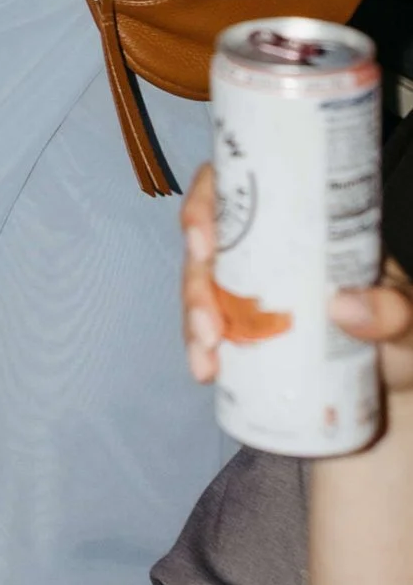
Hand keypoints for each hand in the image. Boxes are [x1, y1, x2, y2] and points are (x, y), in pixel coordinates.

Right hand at [179, 165, 412, 392]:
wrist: (395, 394)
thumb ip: (391, 311)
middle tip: (208, 327)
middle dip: (195, 282)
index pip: (246, 189)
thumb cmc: (405, 342)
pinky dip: (199, 349)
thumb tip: (340, 306)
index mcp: (309, 229)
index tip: (202, 240)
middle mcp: (273, 253)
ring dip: (192, 320)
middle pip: (212, 244)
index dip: (210, 201)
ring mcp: (254, 293)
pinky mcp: (246, 333)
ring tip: (206, 361)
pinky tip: (206, 371)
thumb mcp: (409, 322)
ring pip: (202, 287)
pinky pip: (207, 330)